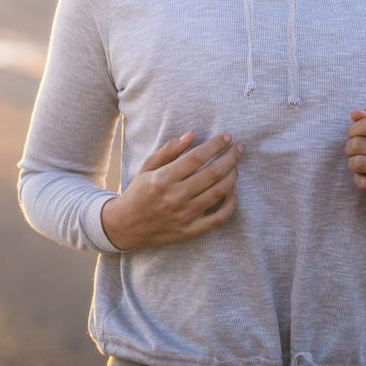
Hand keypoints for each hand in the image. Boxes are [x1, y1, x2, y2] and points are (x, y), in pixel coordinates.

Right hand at [101, 131, 241, 250]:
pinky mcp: (191, 231)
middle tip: (239, 148)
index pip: (196, 158)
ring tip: (236, 166)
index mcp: (163, 179)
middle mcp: (175, 197)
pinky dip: (230, 204)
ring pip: (218, 193)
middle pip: (212, 174)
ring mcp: (185, 216)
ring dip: (232, 176)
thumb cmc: (138, 193)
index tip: (227, 137)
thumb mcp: (147, 167)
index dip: (215, 145)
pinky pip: (218, 219)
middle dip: (230, 158)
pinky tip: (233, 191)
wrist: (126, 227)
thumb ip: (169, 150)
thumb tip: (192, 135)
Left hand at [345, 110, 365, 212]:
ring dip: (352, 163)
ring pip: (358, 163)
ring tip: (357, 163)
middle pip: (359, 144)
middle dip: (349, 147)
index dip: (353, 129)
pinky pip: (363, 183)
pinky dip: (358, 179)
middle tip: (353, 151)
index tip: (352, 135)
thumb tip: (355, 113)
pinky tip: (364, 177)